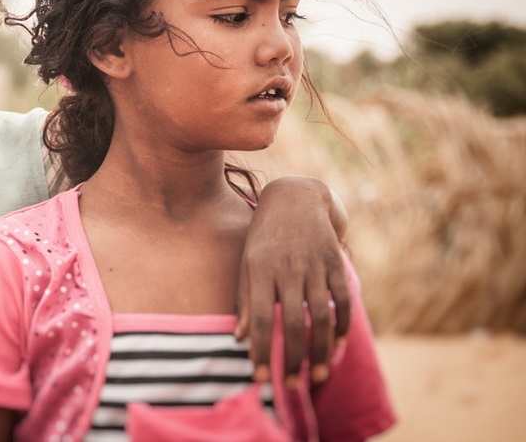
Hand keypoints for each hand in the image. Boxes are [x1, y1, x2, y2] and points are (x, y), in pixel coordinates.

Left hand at [234, 175, 350, 388]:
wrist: (295, 197)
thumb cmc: (264, 236)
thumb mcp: (246, 262)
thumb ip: (245, 300)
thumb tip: (240, 339)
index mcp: (260, 270)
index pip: (261, 319)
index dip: (261, 351)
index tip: (258, 378)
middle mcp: (288, 269)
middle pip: (294, 324)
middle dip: (293, 360)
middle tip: (292, 385)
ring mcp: (315, 265)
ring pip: (321, 317)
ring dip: (321, 351)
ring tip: (318, 375)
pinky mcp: (335, 263)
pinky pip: (342, 301)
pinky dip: (342, 327)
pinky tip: (336, 347)